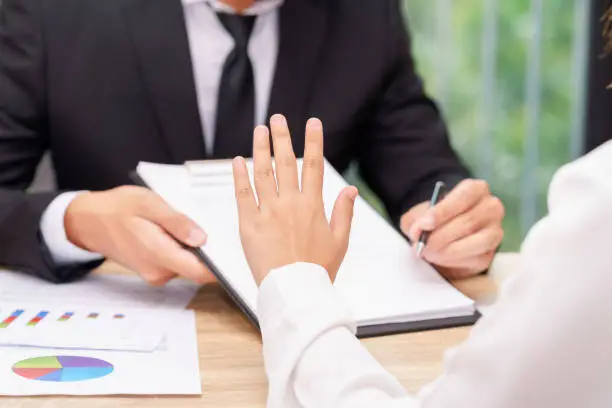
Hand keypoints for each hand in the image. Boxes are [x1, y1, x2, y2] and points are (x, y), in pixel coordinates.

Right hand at [65, 186, 214, 285]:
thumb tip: (202, 239)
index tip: (235, 252)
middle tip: (218, 228)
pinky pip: (176, 261)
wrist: (89, 220)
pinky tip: (180, 231)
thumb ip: (177, 223)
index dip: (221, 265)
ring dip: (195, 249)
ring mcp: (155, 273)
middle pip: (197, 268)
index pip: (201, 272)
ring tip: (194, 224)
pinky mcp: (153, 269)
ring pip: (187, 264)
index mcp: (159, 256)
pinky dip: (182, 248)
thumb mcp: (150, 204)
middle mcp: (158, 271)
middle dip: (210, 252)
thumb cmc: (118, 208)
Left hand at [232, 114, 358, 285]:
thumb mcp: (340, 241)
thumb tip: (350, 190)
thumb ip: (344, 212)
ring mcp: (268, 212)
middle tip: (278, 118)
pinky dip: (240, 176)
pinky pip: (243, 194)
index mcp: (313, 206)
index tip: (313, 122)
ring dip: (260, 149)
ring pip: (263, 172)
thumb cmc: (318, 269)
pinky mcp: (249, 224)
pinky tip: (238, 161)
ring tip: (259, 130)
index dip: (314, 141)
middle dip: (282, 137)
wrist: (295, 291)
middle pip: (286, 162)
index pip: (314, 165)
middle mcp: (290, 203)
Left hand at [401, 179, 504, 278]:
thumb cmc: (434, 219)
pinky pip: (476, 259)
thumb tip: (419, 231)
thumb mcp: (420, 213)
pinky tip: (439, 258)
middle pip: (469, 221)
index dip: (444, 210)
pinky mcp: (490, 254)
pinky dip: (454, 261)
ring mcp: (494, 231)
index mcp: (476, 189)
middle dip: (441, 236)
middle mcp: (491, 208)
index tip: (426, 224)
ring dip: (448, 250)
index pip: (466, 195)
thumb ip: (417, 219)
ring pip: (477, 242)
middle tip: (422, 244)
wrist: (441, 236)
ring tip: (428, 252)